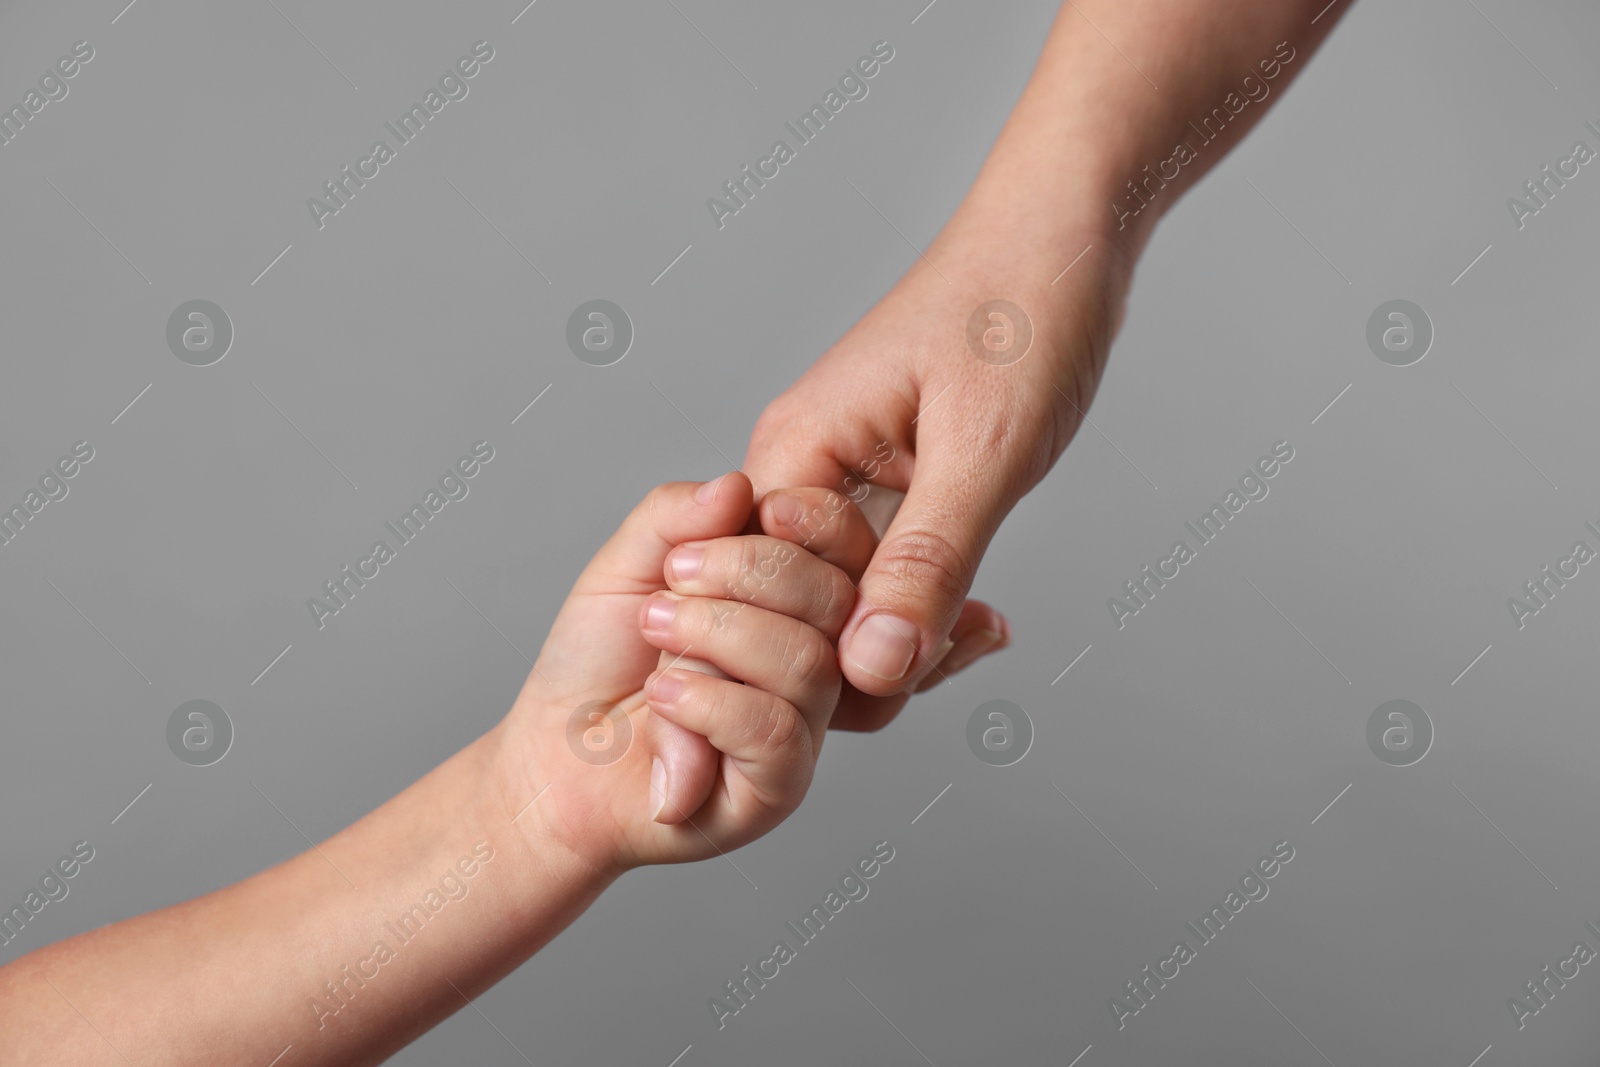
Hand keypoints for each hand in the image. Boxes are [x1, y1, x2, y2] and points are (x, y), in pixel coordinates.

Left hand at [491, 474, 853, 874]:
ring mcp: (803, 726)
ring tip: (655, 634)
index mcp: (792, 598)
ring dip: (713, 636)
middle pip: (834, 598)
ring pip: (804, 661)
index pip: (845, 546)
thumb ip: (677, 516)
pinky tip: (662, 697)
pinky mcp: (778, 787)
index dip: (811, 520)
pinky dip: (706, 701)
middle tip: (670, 584)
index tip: (755, 511)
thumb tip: (737, 486)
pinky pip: (773, 729)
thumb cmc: (597, 663)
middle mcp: (813, 658)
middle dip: (745, 573)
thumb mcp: (627, 565)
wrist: (552, 757)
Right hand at [744, 213, 1126, 704]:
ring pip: (838, 604)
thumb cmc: (1022, 307)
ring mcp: (840, 483)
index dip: (816, 655)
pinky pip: (878, 578)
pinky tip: (975, 617)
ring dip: (899, 637)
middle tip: (958, 646)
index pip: (756, 599)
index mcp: (794, 452)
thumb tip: (870, 670)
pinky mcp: (884, 490)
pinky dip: (921, 608)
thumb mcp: (984, 448)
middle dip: (861, 657)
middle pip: (787, 614)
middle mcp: (799, 471)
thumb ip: (926, 563)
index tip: (903, 671)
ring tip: (978, 633)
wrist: (1065, 232)